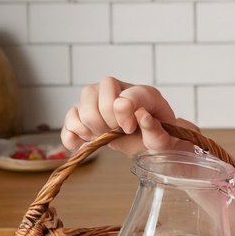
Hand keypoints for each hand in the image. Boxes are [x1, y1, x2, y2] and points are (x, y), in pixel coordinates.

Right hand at [61, 76, 196, 155]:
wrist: (149, 145)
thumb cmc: (158, 139)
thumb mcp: (164, 141)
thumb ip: (156, 131)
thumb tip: (141, 116)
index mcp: (144, 93)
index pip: (125, 93)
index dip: (124, 112)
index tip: (129, 129)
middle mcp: (119, 90)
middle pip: (96, 91)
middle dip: (104, 119)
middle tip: (116, 133)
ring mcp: (100, 100)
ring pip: (82, 100)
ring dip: (89, 125)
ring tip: (102, 136)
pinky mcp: (87, 115)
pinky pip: (70, 118)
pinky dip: (70, 133)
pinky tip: (78, 144)